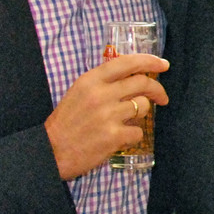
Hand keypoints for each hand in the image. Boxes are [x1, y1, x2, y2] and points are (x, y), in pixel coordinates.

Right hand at [44, 53, 168, 179]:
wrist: (50, 151)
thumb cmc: (66, 123)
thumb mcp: (79, 93)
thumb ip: (103, 83)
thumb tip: (133, 77)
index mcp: (91, 80)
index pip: (128, 62)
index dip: (150, 61)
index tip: (163, 65)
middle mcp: (101, 94)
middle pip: (142, 83)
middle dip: (158, 90)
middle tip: (162, 98)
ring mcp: (108, 115)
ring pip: (143, 107)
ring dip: (141, 114)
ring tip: (128, 121)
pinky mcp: (113, 136)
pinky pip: (138, 132)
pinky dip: (133, 135)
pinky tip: (121, 138)